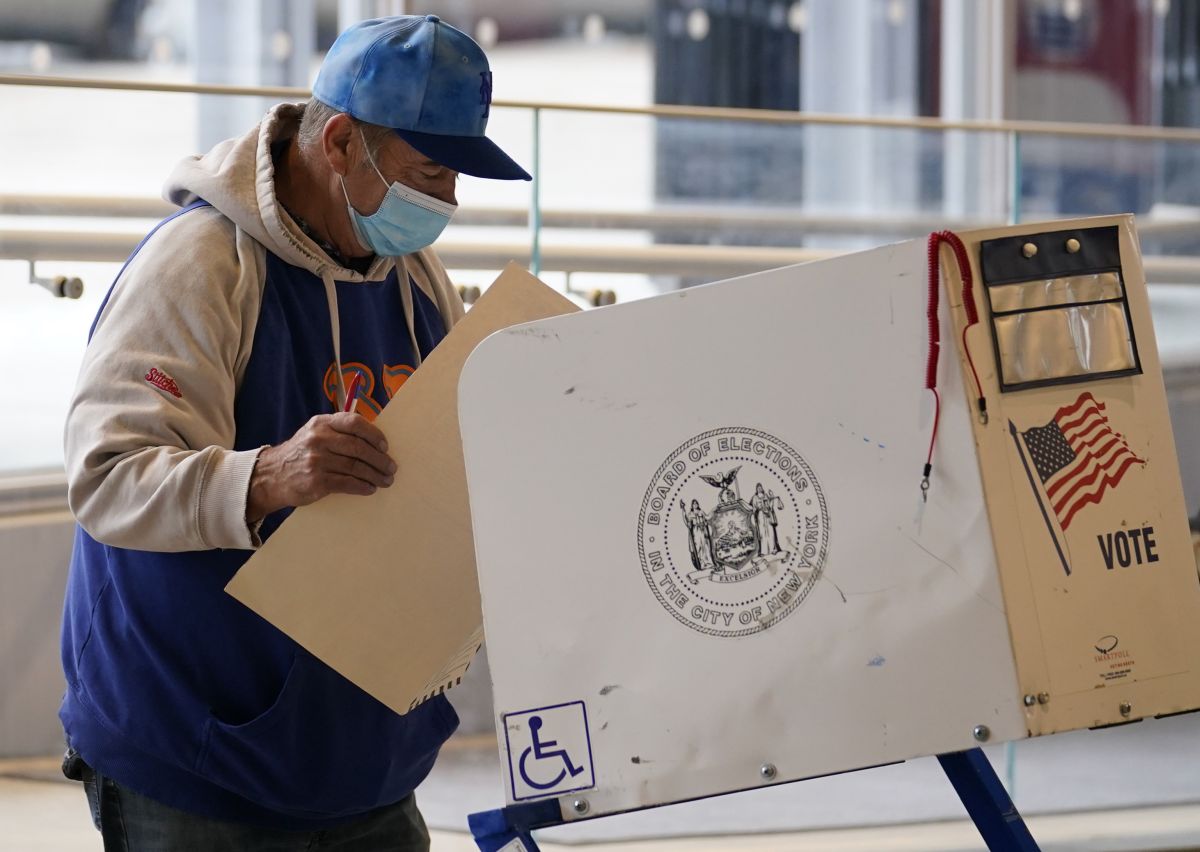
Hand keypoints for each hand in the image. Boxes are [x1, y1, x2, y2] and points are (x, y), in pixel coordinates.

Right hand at [247, 412, 395, 520]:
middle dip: (379, 459)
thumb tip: (374, 440)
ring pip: (356, 467)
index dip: (374, 434)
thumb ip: (339, 431)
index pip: (354, 422)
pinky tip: (370, 488)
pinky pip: (348, 483)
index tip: (385, 446)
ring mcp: (317, 460)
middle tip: (391, 468)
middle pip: (359, 447)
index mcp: (321, 423)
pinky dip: (363, 486)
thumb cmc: (300, 453)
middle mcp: (319, 439)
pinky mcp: (317, 481)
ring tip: (386, 480)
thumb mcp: (314, 433)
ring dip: (375, 475)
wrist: (271, 476)